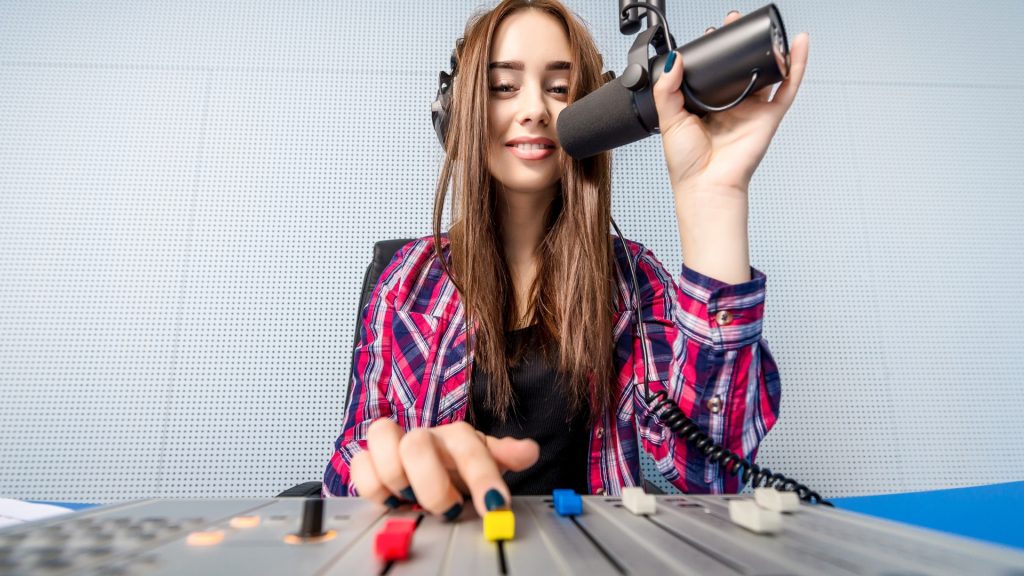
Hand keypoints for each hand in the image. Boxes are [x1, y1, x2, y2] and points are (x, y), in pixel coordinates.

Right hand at [350, 419, 539, 518]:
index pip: (471, 449)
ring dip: (399, 480)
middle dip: (432, 487)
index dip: (482, 478)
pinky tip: (392, 500)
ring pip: (382, 439)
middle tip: (449, 510)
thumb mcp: (487, 460)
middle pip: (416, 445)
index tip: (495, 507)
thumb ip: (505, 455)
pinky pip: (360, 464)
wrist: (430, 464)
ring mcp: (394, 445)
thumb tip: (529, 450)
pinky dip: (373, 486)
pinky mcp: (369, 459)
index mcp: (457, 436)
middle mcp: (424, 435)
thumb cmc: (459, 463)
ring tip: (415, 502)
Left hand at [653, 11, 809, 196]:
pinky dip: (797, 65)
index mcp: (707, 106)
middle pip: (742, 68)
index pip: (714, 72)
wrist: (705, 185)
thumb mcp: (669, 119)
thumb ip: (667, 89)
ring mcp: (752, 110)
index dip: (714, 52)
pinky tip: (799, 44)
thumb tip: (674, 60)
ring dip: (768, 48)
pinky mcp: (769, 117)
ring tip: (764, 25)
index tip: (710, 33)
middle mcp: (732, 106)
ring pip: (767, 73)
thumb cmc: (687, 163)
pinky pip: (787, 87)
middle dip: (739, 43)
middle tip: (734, 21)